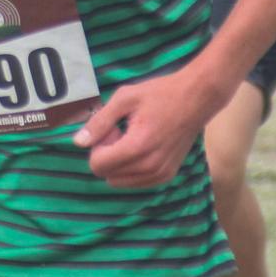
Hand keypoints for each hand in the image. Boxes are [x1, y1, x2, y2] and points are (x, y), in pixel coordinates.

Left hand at [72, 67, 225, 188]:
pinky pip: (136, 182)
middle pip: (107, 175)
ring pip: (120, 182)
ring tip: (133, 138)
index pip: (98, 165)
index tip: (113, 128)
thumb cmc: (159, 94)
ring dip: (119, 163)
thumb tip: (78, 142)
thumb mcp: (125, 98)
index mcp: (137, 147)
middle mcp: (149, 167)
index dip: (97, 145)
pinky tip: (143, 146)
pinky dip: (132, 168)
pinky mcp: (167, 176)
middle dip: (107, 154)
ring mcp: (160, 174)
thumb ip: (99, 122)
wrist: (196, 99)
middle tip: (122, 131)